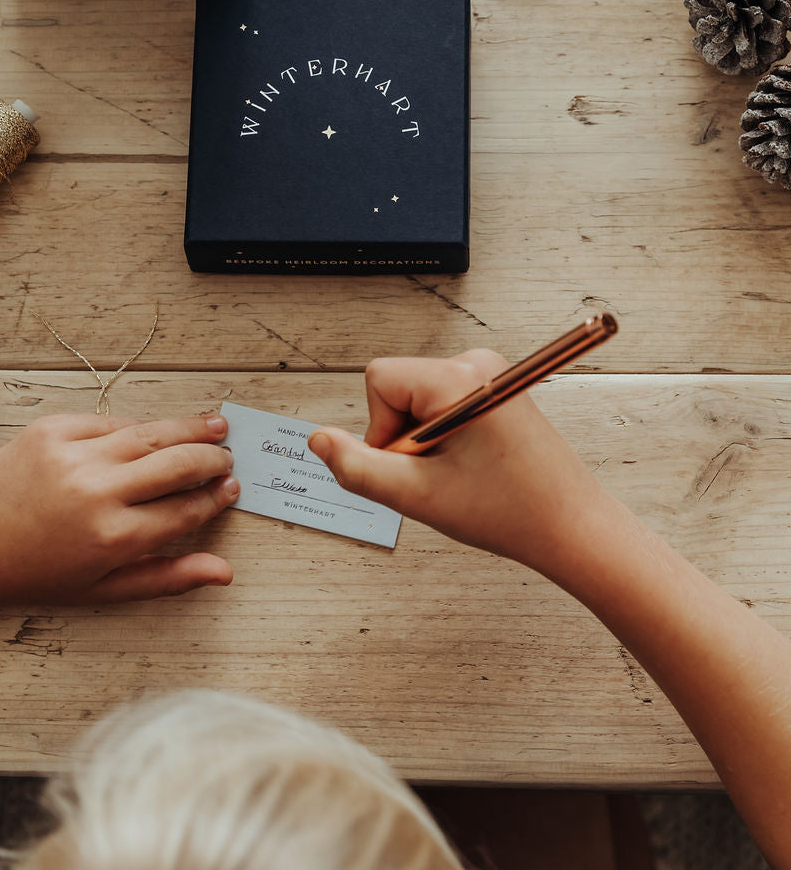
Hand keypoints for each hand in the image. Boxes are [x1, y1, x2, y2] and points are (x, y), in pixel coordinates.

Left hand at [0, 412, 239, 605]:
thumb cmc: (34, 574)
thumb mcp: (103, 590)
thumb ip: (168, 578)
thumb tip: (224, 572)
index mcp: (113, 537)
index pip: (186, 509)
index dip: (215, 498)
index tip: (231, 490)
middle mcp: (98, 492)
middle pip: (178, 463)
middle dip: (211, 459)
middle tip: (227, 458)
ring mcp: (74, 454)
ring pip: (150, 433)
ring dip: (189, 429)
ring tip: (215, 427)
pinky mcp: (54, 429)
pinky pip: (111, 421)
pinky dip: (138, 426)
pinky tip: (157, 430)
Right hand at [308, 352, 601, 572]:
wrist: (573, 527)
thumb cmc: (511, 511)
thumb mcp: (419, 496)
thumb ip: (357, 468)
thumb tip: (318, 440)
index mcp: (459, 378)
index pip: (379, 379)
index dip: (381, 428)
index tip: (415, 464)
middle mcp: (476, 363)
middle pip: (396, 387)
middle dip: (403, 435)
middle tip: (441, 474)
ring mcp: (488, 373)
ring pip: (415, 398)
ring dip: (423, 439)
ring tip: (460, 473)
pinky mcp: (494, 389)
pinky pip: (439, 403)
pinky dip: (442, 437)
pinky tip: (471, 466)